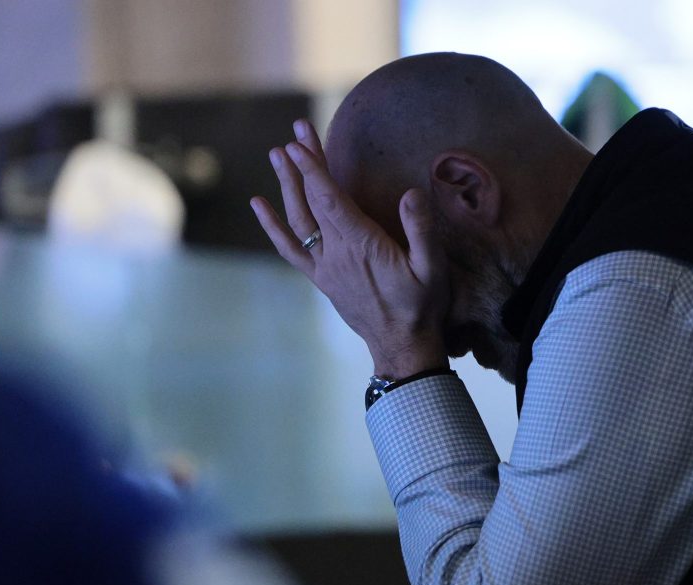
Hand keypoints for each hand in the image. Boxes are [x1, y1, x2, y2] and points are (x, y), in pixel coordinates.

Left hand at [250, 120, 450, 377]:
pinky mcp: (322, 278)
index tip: (299, 142)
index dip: (314, 169)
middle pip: (313, 201)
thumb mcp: (432, 268)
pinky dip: (273, 226)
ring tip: (278, 155)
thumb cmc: (422, 305)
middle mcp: (337, 253)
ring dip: (287, 185)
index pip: (331, 199)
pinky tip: (260, 205)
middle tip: (295, 130)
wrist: (402, 346)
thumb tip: (410, 193)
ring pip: (298, 220)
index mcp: (362, 246)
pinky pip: (290, 249)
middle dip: (302, 163)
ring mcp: (325, 266)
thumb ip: (422, 231)